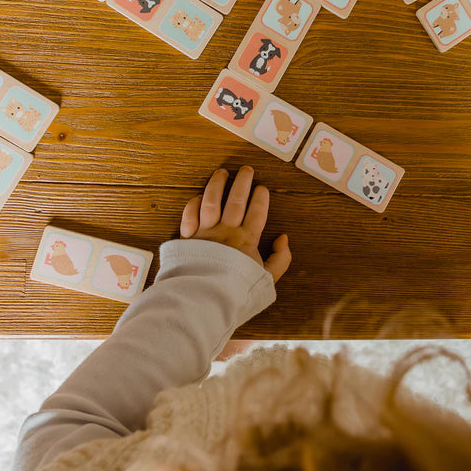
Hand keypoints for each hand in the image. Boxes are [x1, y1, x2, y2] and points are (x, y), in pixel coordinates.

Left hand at [179, 166, 291, 282]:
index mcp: (246, 240)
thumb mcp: (268, 280)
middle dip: (243, 182)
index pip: (257, 211)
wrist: (206, 301)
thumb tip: (283, 238)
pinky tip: (198, 196)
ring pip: (211, 201)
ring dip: (217, 184)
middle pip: (236, 200)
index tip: (262, 188)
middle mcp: (226, 231)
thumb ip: (280, 259)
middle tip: (247, 169)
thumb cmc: (237, 292)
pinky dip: (193, 204)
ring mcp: (205, 233)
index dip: (261, 197)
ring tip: (222, 172)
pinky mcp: (187, 239)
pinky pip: (189, 215)